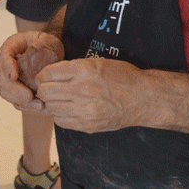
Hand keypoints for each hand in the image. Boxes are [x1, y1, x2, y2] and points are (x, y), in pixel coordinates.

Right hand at [0, 31, 62, 112]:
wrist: (50, 54)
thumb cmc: (46, 44)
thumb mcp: (46, 39)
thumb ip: (42, 43)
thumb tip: (37, 50)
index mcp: (10, 47)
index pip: (3, 56)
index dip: (7, 67)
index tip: (14, 76)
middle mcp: (4, 64)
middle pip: (1, 78)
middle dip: (14, 89)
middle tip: (29, 97)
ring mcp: (8, 79)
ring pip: (6, 93)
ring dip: (20, 102)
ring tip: (39, 106)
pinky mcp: (15, 92)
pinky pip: (16, 102)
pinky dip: (27, 108)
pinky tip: (42, 110)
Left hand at [36, 58, 154, 132]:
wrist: (144, 98)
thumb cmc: (123, 77)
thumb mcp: (97, 62)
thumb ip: (73, 68)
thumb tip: (50, 75)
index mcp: (84, 70)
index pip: (48, 73)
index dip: (43, 75)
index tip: (45, 77)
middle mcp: (82, 90)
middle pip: (45, 92)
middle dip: (44, 89)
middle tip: (48, 89)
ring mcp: (85, 110)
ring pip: (51, 108)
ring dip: (51, 103)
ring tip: (59, 99)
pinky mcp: (88, 125)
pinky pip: (62, 122)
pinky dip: (60, 115)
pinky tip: (67, 110)